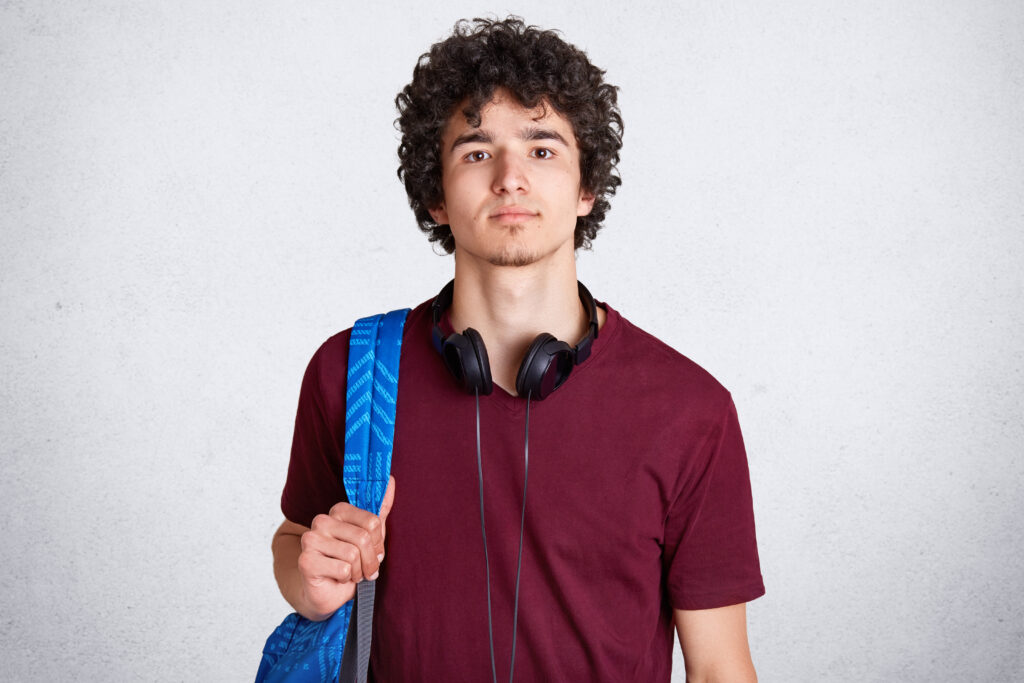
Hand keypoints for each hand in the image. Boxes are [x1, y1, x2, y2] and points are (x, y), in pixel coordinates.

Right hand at [297, 476, 395, 618]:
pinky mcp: (306, 561)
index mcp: (338, 511)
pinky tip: (337, 578)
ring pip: (352, 554)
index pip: (372, 521)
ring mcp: (310, 540)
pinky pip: (342, 569)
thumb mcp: (371, 535)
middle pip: (363, 538)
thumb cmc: (351, 561)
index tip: (374, 552)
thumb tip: (391, 479)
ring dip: (358, 571)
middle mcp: (321, 521)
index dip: (378, 543)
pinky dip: (346, 579)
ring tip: (350, 573)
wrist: (330, 592)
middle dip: (370, 560)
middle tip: (365, 568)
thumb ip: (380, 508)